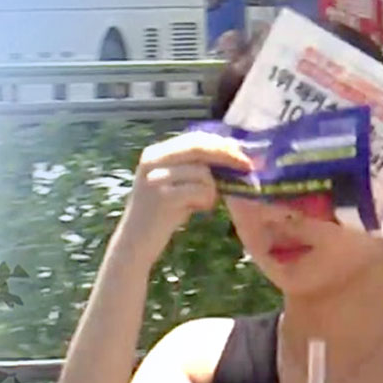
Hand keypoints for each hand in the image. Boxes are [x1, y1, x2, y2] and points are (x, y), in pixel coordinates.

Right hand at [113, 131, 251, 268]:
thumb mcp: (173, 183)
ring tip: (201, 204)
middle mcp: (152, 161)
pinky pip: (201, 190)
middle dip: (227, 156)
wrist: (134, 244)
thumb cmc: (160, 215)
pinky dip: (206, 201)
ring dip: (212, 190)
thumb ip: (193, 166)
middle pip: (200, 148)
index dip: (221, 143)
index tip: (242, 152)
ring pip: (203, 173)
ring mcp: (156, 178)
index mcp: (155, 153)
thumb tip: (232, 150)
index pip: (194, 138)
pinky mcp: (163, 197)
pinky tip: (197, 210)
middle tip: (247, 167)